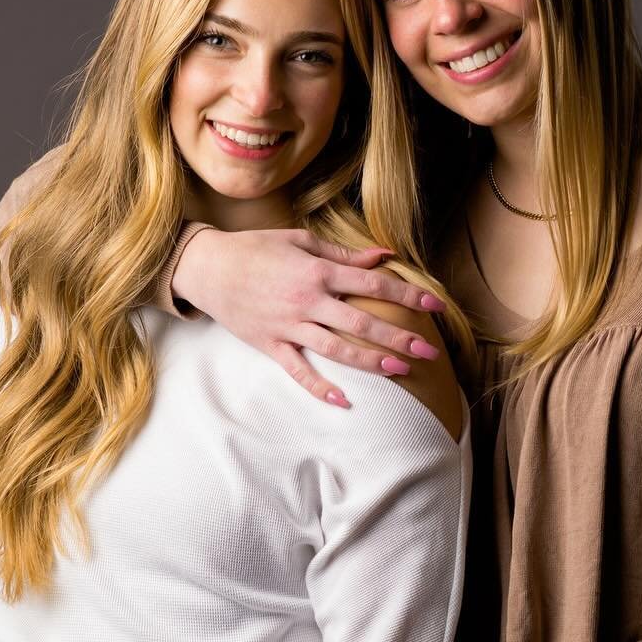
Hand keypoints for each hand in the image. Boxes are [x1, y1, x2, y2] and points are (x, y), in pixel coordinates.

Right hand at [172, 227, 445, 406]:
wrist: (206, 266)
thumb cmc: (255, 248)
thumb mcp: (300, 241)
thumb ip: (343, 253)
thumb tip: (384, 255)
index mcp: (318, 271)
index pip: (373, 285)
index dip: (407, 294)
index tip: (436, 305)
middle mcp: (307, 300)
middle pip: (362, 322)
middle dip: (400, 337)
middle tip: (430, 351)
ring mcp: (288, 325)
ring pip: (337, 349)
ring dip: (371, 361)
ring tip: (401, 370)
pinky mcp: (270, 345)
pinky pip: (299, 370)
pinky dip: (320, 387)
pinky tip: (345, 401)